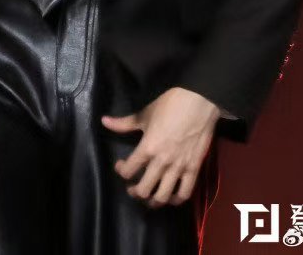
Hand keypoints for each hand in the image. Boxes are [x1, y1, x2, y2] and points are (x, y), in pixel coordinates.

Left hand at [101, 86, 218, 208]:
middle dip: (135, 191)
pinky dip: (176, 200)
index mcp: (147, 148)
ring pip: (163, 196)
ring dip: (153, 201)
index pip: (128, 170)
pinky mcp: (194, 169)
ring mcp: (179, 167)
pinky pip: (185, 193)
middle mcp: (161, 162)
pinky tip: (171, 196)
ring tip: (150, 197)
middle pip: (144, 190)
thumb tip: (104, 121)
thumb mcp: (145, 114)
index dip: (121, 170)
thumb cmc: (169, 105)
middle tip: (133, 187)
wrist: (198, 101)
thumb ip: (124, 123)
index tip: (121, 165)